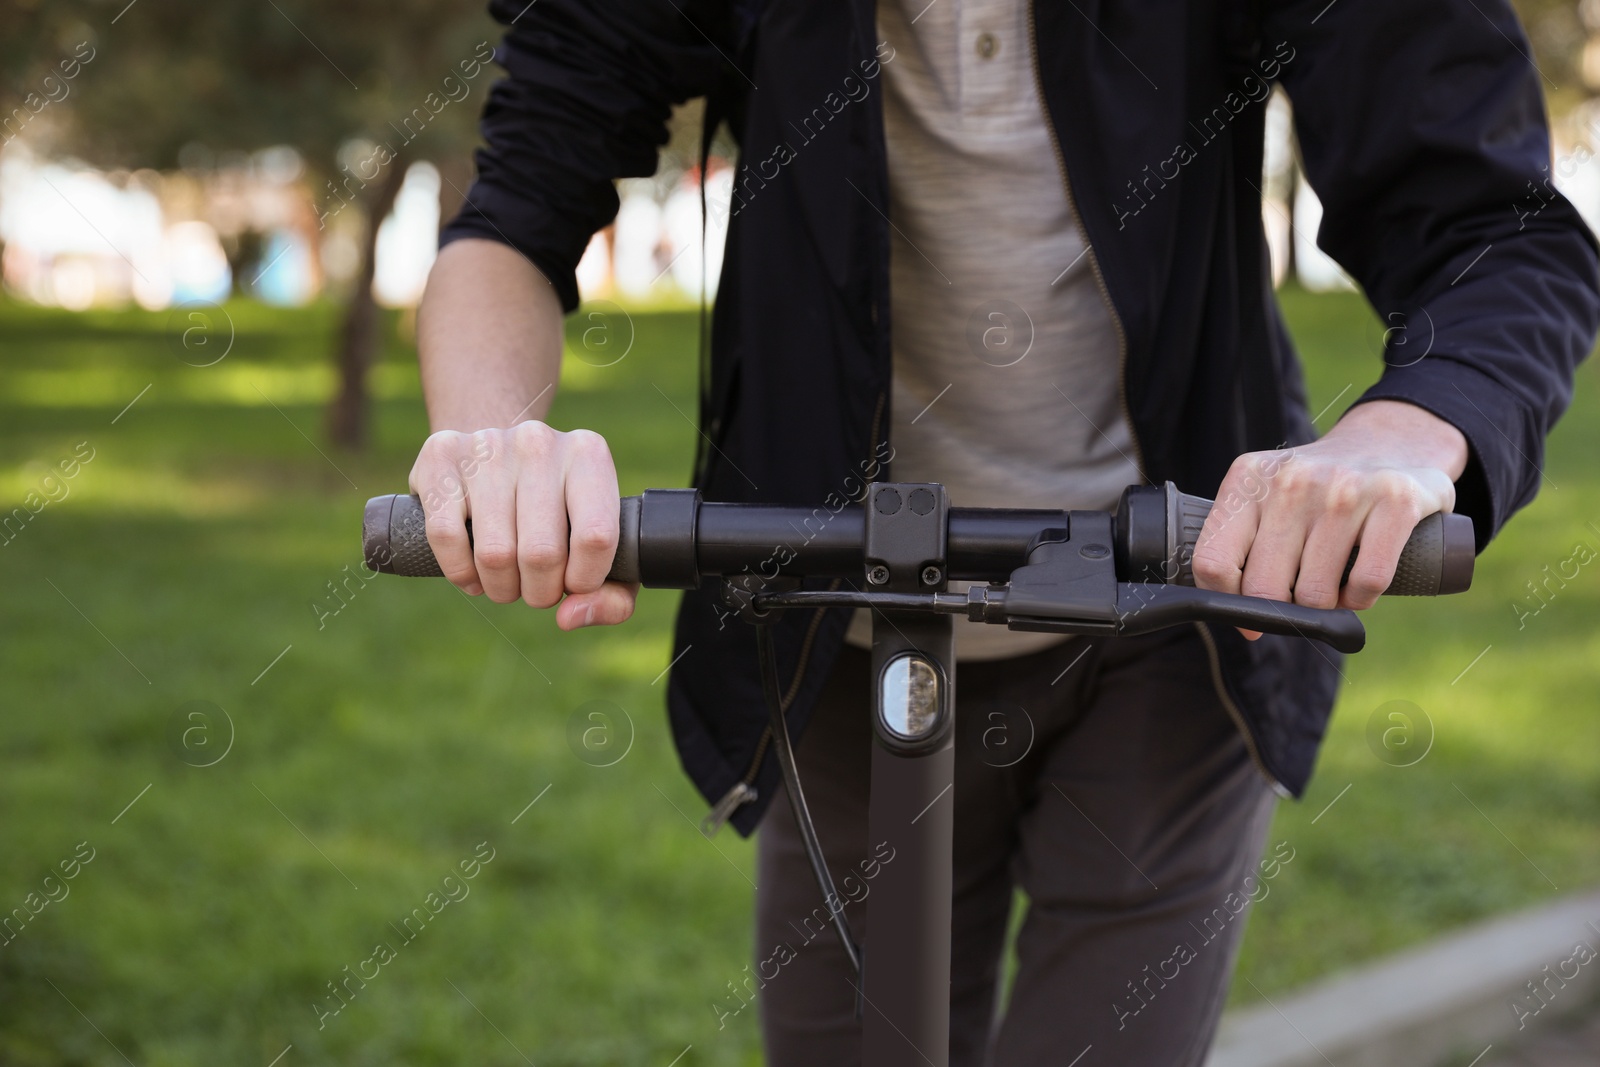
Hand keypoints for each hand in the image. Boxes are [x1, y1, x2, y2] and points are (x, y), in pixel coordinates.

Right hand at [407, 421, 637, 628]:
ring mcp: (487, 445)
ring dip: (500, 588)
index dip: (583, 580)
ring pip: (494, 552)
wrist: (493, 450)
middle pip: (541, 553)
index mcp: (589, 455)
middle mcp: (539, 443)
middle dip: (539, 592)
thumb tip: (569, 617)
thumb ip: (612, 594)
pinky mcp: (441, 456)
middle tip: (536, 589)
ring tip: (507, 582)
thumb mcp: (601, 543)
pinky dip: (460, 573)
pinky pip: (446, 537)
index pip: (596, 537)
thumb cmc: (557, 511)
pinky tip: (473, 575)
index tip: (574, 584)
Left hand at [1191, 400, 1468, 635]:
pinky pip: (1366, 584)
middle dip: (1282, 609)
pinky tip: (1359, 580)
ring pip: (1315, 595)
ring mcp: (1344, 488)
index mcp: (1248, 478)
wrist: (1390, 441)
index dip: (1228, 604)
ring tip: (1332, 579)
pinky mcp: (1396, 500)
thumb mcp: (1264, 498)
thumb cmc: (1315, 490)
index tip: (1248, 615)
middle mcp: (1292, 479)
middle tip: (1298, 593)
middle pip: (1263, 589)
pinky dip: (1361, 597)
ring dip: (1325, 605)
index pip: (1213, 563)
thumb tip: (1244, 625)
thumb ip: (1239, 549)